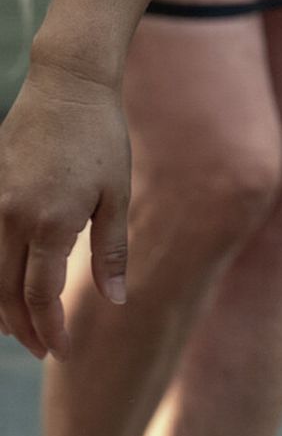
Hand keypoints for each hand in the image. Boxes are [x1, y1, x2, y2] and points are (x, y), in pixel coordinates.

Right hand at [0, 60, 132, 357]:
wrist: (68, 84)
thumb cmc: (101, 137)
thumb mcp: (117, 193)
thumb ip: (111, 251)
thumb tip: (116, 301)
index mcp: (51, 223)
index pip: (40, 296)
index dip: (48, 329)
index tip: (58, 351)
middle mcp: (11, 218)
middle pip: (5, 294)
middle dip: (22, 328)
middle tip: (41, 347)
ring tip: (19, 327)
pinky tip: (3, 286)